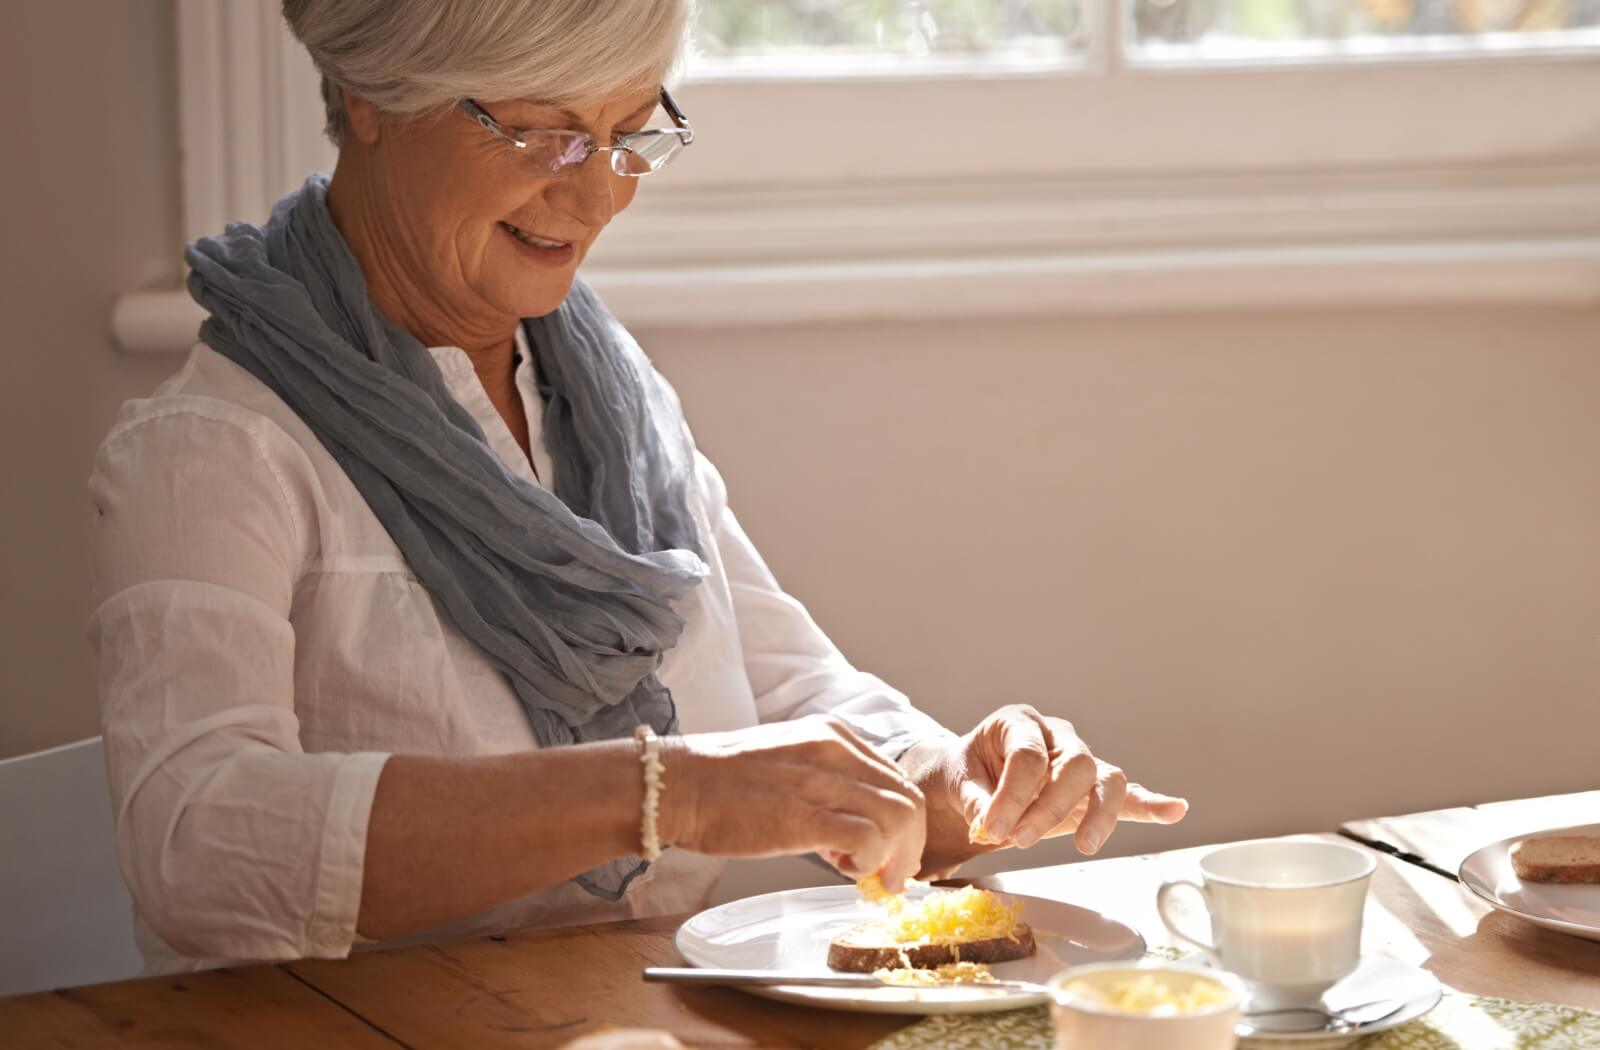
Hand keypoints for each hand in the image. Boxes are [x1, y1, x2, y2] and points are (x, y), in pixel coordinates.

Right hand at [662, 715, 925, 892]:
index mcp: (833, 736)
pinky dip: (868, 862)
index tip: (892, 853)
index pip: (896, 779)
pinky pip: (868, 840)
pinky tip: (843, 869)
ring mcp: (821, 780)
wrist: (676, 785)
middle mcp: (835, 750)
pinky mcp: (804, 815)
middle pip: (908, 799)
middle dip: (910, 846)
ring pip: (898, 818)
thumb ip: (826, 788)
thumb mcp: (788, 765)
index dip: (903, 823)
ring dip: (893, 857)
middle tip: (891, 876)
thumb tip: (854, 832)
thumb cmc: (722, 784)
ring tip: (864, 875)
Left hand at [900, 705, 1186, 875]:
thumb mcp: (958, 782)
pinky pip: (1126, 794)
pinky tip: (1174, 810)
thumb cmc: (968, 775)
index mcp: (1018, 723)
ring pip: (1105, 778)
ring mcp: (1079, 761)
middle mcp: (1056, 736)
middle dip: (1051, 806)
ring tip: (1085, 845)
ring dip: (1099, 814)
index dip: (1012, 795)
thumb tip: (989, 824)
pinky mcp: (1091, 790)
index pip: (1028, 755)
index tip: (992, 829)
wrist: (973, 781)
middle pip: (1075, 764)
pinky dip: (1150, 804)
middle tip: (1021, 840)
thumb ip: (974, 800)